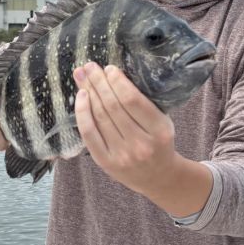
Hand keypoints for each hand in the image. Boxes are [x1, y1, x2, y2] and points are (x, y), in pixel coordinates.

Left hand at [73, 62, 179, 196]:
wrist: (158, 178)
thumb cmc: (159, 142)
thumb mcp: (162, 121)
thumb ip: (142, 102)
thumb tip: (112, 74)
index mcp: (160, 131)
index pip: (133, 100)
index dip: (117, 82)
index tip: (110, 69)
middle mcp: (141, 144)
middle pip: (113, 106)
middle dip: (99, 82)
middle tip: (90, 66)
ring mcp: (122, 155)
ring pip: (100, 117)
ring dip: (89, 92)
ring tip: (82, 75)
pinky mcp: (106, 163)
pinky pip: (89, 133)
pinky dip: (82, 113)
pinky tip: (81, 96)